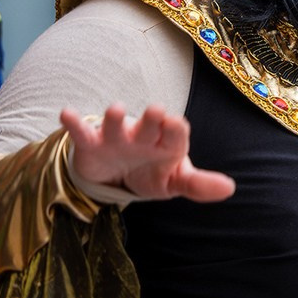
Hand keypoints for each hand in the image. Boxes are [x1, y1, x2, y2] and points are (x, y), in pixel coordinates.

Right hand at [60, 103, 234, 201]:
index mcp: (167, 142)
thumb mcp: (175, 181)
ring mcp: (117, 137)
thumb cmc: (154, 171)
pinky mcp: (92, 144)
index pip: (176, 133)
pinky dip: (74, 123)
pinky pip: (82, 132)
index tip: (177, 125)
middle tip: (156, 111)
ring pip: (116, 124)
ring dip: (115, 117)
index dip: (176, 129)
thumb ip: (199, 185)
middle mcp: (144, 135)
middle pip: (149, 123)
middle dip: (153, 118)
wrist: (119, 173)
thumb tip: (230, 188)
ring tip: (115, 109)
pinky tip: (67, 114)